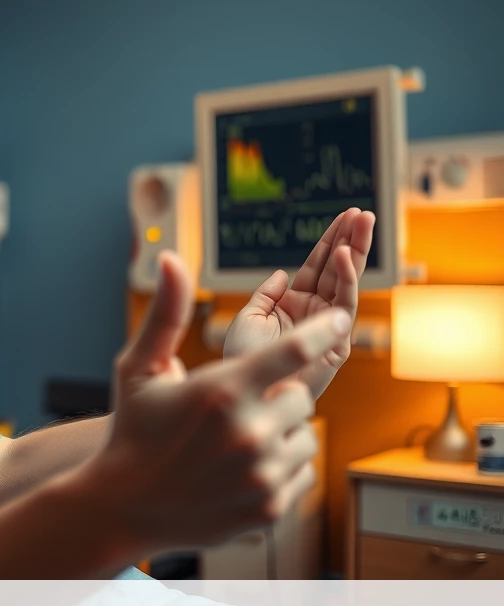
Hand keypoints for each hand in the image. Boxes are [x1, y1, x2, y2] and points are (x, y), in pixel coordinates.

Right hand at [85, 252, 347, 554]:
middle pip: (300, 395)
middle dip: (276, 395)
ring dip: (282, 432)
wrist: (123, 507)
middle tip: (238, 406)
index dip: (321, 331)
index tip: (338, 319)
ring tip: (238, 439)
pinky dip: (280, 467)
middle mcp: (248, 433)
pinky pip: (302, 472)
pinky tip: (241, 469)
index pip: (293, 351)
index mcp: (221, 392)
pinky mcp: (271, 508)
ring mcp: (263, 475)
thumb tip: (171, 257)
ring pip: (305, 435)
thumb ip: (166, 312)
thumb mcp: (140, 367)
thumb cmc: (132, 429)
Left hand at [223, 208, 374, 398]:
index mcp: (294, 304)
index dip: (330, 241)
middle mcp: (315, 313)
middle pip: (338, 269)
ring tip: (364, 224)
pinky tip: (345, 256)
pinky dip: (347, 280)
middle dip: (351, 240)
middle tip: (363, 214)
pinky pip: (344, 305)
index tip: (345, 216)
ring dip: (357, 252)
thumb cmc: (241, 361)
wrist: (243, 392)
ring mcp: (327, 326)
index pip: (318, 266)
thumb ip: (265, 294)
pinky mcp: (336, 342)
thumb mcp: (248, 318)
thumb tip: (282, 273)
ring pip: (348, 282)